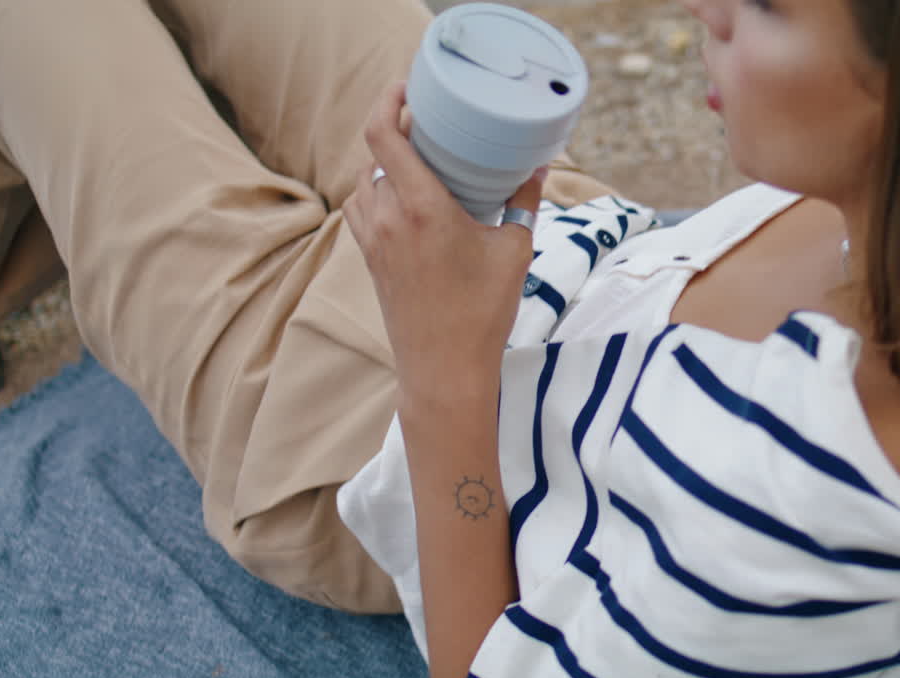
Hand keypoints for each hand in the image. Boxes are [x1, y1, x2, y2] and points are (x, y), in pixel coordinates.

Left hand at [344, 82, 545, 411]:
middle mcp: (388, 217)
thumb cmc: (483, 311)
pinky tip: (405, 197)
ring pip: (366, 180)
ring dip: (387, 163)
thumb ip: (524, 201)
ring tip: (419, 159)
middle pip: (378, 152)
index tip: (407, 87)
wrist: (443, 368)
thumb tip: (537, 163)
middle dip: (400, 131)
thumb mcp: (515, 251)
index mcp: (421, 207)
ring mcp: (373, 239)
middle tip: (430, 123)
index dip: (388, 101)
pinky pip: (362, 208)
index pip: (384, 135)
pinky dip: (378, 192)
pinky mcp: (370, 258)